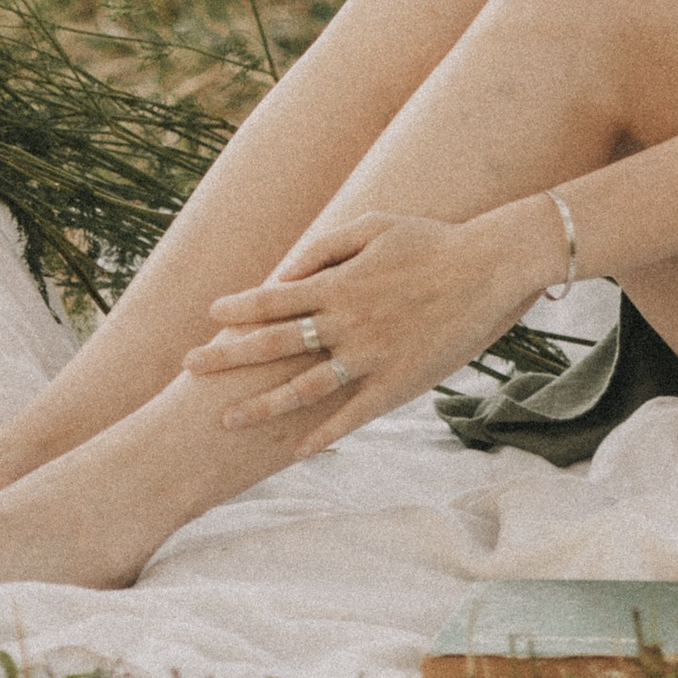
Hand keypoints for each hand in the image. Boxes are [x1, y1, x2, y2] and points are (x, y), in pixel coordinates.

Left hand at [185, 208, 545, 458]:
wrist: (486, 269)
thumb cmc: (429, 241)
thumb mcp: (374, 226)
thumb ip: (325, 248)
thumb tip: (283, 272)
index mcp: (340, 283)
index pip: (274, 297)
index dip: (239, 308)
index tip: (210, 317)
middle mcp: (347, 322)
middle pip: (275, 343)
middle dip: (229, 357)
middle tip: (190, 368)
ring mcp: (371, 356)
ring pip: (304, 388)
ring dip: (263, 405)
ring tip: (227, 420)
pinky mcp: (397, 383)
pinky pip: (352, 415)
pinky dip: (322, 434)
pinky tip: (297, 451)